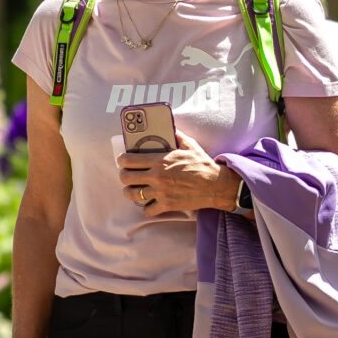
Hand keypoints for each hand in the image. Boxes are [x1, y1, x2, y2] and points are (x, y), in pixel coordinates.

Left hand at [117, 129, 238, 219]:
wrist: (216, 185)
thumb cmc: (202, 164)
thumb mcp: (190, 145)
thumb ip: (177, 135)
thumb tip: (170, 126)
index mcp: (160, 161)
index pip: (128, 160)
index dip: (122, 160)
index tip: (123, 160)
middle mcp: (157, 177)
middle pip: (125, 178)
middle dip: (124, 176)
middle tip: (128, 175)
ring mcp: (160, 192)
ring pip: (132, 195)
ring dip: (131, 192)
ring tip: (134, 190)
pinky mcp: (167, 205)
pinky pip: (147, 210)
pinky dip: (147, 208)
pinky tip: (150, 203)